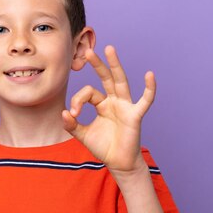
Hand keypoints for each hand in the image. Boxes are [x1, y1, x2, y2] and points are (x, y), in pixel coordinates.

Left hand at [62, 45, 155, 175]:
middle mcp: (114, 101)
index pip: (88, 93)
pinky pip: (145, 101)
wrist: (118, 163)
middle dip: (98, 64)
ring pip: (120, 82)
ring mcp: (125, 106)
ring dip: (115, 65)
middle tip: (88, 50)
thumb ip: (72, 124)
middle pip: (106, 78)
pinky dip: (149, 89)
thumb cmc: (104, 147)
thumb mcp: (83, 134)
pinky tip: (150, 75)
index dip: (78, 101)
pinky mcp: (134, 115)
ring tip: (109, 49)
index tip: (72, 115)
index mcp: (102, 103)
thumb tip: (62, 112)